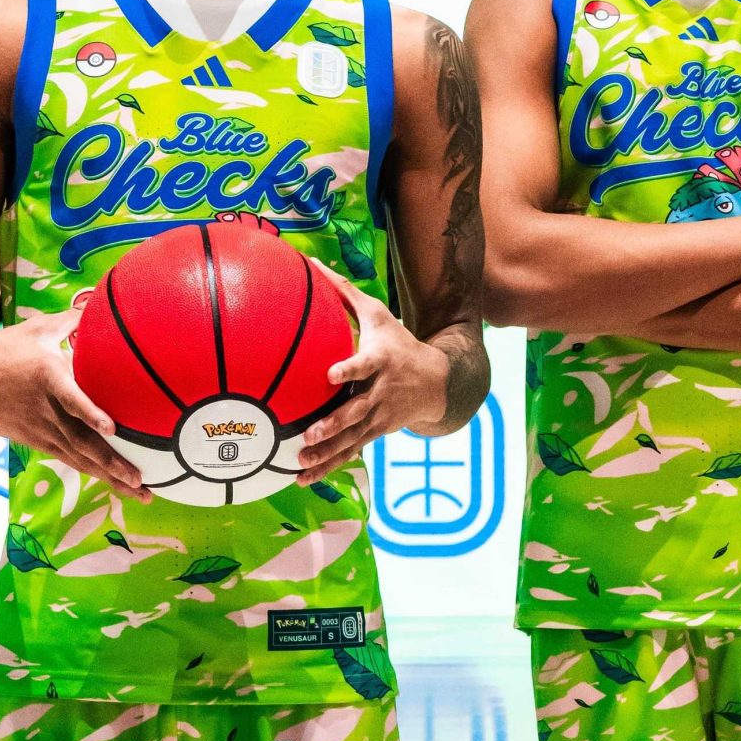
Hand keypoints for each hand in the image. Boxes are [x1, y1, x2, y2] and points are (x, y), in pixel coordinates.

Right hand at [0, 301, 147, 495]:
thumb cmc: (0, 350)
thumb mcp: (35, 329)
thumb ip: (70, 320)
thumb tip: (98, 302)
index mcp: (46, 376)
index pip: (71, 398)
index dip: (90, 413)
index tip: (111, 427)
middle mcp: (45, 409)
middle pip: (82, 442)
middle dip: (113, 463)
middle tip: (140, 481)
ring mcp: (39, 430)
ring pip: (78, 457)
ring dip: (108, 476)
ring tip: (137, 491)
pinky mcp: (34, 441)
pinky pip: (68, 458)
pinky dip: (91, 470)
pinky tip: (112, 481)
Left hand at [293, 263, 452, 475]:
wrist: (439, 381)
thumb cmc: (399, 342)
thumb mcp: (379, 314)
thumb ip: (344, 292)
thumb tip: (310, 262)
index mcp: (380, 361)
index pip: (364, 365)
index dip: (350, 369)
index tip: (331, 374)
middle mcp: (380, 392)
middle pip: (356, 411)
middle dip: (334, 424)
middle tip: (311, 434)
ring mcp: (379, 417)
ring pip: (351, 439)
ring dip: (327, 453)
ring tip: (302, 462)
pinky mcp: (375, 433)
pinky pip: (349, 452)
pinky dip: (328, 466)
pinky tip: (302, 477)